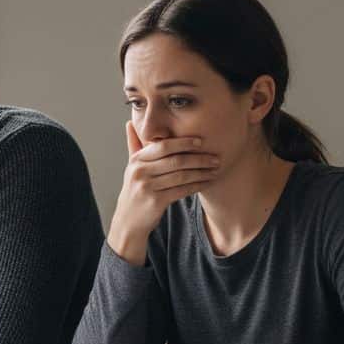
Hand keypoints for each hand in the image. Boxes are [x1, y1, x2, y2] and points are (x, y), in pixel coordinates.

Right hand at [107, 122, 219, 264]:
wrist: (128, 220)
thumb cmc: (135, 189)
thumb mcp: (131, 167)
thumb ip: (133, 144)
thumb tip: (129, 122)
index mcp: (137, 160)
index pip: (163, 146)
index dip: (183, 143)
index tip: (201, 141)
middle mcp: (140, 172)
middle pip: (175, 160)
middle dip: (198, 158)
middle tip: (215, 157)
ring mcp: (147, 187)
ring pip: (181, 176)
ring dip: (201, 172)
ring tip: (215, 169)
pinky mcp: (156, 201)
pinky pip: (181, 190)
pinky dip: (196, 185)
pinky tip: (206, 182)